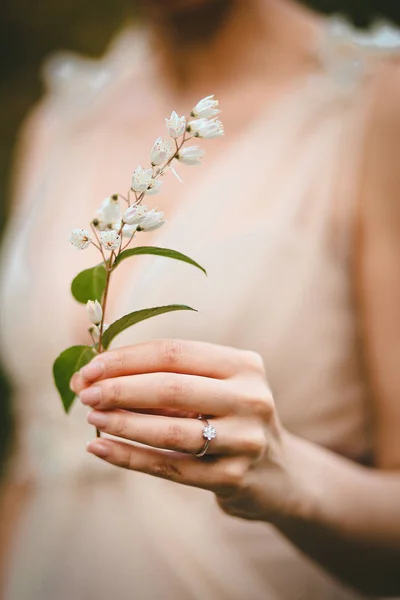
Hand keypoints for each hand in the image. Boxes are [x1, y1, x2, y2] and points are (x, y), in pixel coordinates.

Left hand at [71, 339, 305, 521]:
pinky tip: (101, 449)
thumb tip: (94, 376)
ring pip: (170, 431)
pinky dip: (130, 458)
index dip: (126, 359)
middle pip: (171, 388)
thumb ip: (164, 378)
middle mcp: (250, 398)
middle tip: (85, 395)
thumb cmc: (231, 417)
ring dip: (122, 423)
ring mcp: (245, 441)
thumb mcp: (213, 388)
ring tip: (91, 418)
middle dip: (120, 389)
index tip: (90, 368)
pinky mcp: (234, 478)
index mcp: (243, 365)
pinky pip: (170, 468)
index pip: (174, 353)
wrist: (278, 472)